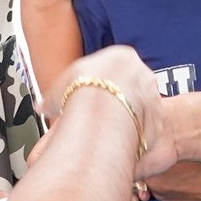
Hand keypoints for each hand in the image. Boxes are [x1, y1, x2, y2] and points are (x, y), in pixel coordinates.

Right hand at [41, 47, 163, 172]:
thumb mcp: (60, 88)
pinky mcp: (158, 119)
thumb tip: (42, 107)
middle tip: (103, 118)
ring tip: (110, 134)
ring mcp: (153, 96)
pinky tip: (123, 144)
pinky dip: (137, 136)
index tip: (94, 97)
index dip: (103, 85)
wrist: (102, 110)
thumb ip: (54, 97)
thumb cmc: (80, 94)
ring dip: (129, 119)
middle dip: (119, 102)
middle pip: (132, 88)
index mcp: (122, 57)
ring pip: (142, 108)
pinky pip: (149, 129)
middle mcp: (142, 73)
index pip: (116, 69)